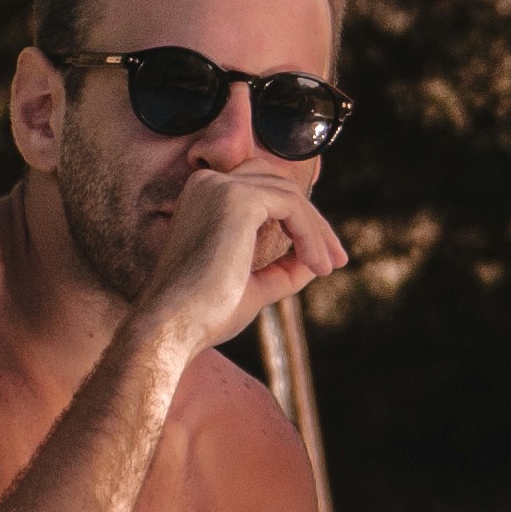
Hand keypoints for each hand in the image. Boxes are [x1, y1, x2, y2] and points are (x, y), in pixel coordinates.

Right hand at [141, 167, 349, 351]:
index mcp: (203, 198)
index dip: (298, 220)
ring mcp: (220, 187)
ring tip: (327, 267)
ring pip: (289, 194)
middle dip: (313, 222)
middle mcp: (207, 183)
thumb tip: (314, 261)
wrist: (172, 327)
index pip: (264, 192)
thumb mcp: (253, 285)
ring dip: (316, 232)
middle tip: (337, 260)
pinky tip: (316, 265)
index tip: (322, 259)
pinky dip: (310, 234)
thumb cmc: (205, 313)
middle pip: (280, 185)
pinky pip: (291, 205)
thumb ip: (282, 270)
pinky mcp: (237, 198)